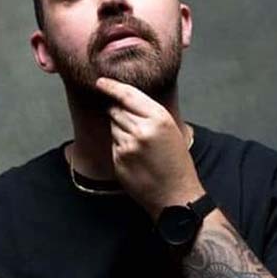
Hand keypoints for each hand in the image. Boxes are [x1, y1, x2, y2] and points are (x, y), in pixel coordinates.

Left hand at [95, 77, 204, 220]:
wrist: (176, 195)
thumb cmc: (176, 162)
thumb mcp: (170, 130)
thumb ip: (149, 113)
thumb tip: (124, 99)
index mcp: (159, 118)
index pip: (127, 94)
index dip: (111, 86)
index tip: (100, 82)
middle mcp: (142, 129)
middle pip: (116, 109)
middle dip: (119, 112)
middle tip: (135, 127)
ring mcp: (128, 145)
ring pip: (113, 126)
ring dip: (120, 130)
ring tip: (140, 145)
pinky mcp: (119, 160)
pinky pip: (113, 144)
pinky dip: (120, 146)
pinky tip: (135, 157)